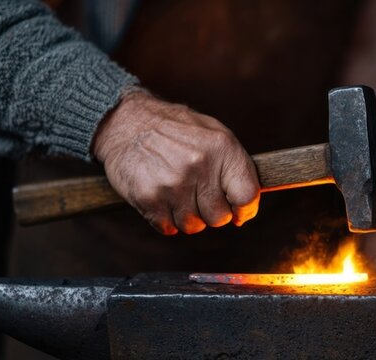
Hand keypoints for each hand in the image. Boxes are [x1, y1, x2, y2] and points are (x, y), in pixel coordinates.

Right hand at [92, 90, 259, 234]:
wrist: (126, 121)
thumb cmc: (175, 130)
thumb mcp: (213, 133)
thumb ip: (235, 166)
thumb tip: (249, 203)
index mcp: (222, 148)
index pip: (247, 196)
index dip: (244, 210)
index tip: (237, 212)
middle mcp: (199, 165)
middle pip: (219, 218)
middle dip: (210, 211)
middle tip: (197, 194)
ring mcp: (173, 183)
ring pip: (193, 226)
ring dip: (186, 216)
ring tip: (177, 192)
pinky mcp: (149, 197)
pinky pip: (167, 227)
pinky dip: (165, 219)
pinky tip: (161, 197)